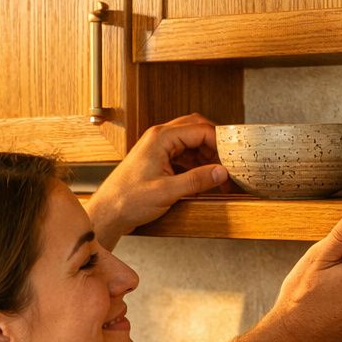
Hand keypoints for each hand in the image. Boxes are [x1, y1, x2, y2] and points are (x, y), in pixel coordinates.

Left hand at [84, 114, 228, 247]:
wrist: (108, 212)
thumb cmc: (128, 200)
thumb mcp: (167, 191)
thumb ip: (196, 180)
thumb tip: (221, 172)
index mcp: (161, 138)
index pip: (200, 129)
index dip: (220, 143)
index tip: (232, 157)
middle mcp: (159, 138)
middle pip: (197, 129)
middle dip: (215, 145)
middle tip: (228, 162)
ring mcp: (158, 148)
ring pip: (191, 142)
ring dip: (207, 155)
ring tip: (218, 174)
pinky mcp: (158, 159)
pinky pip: (184, 154)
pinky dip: (197, 163)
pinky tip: (204, 178)